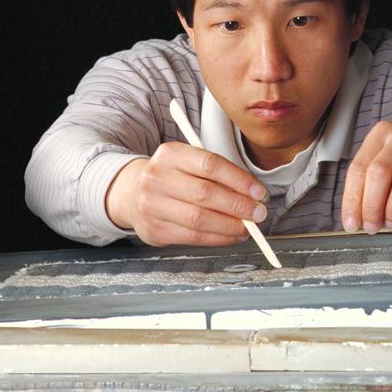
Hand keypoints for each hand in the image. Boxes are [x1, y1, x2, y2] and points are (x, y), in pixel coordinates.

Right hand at [105, 142, 269, 246]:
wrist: (132, 193)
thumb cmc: (172, 177)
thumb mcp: (189, 162)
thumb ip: (217, 174)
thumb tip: (252, 196)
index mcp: (170, 154)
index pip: (210, 164)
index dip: (239, 180)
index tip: (258, 192)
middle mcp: (156, 177)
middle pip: (205, 193)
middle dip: (238, 206)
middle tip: (259, 213)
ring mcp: (152, 205)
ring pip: (199, 219)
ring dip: (230, 226)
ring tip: (248, 227)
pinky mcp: (154, 230)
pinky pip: (192, 237)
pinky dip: (218, 238)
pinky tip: (231, 235)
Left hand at [341, 119, 391, 232]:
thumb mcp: (389, 154)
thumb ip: (372, 179)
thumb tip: (357, 216)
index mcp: (382, 134)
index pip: (359, 168)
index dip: (352, 199)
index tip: (351, 222)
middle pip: (380, 172)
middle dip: (372, 205)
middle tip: (371, 226)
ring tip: (391, 223)